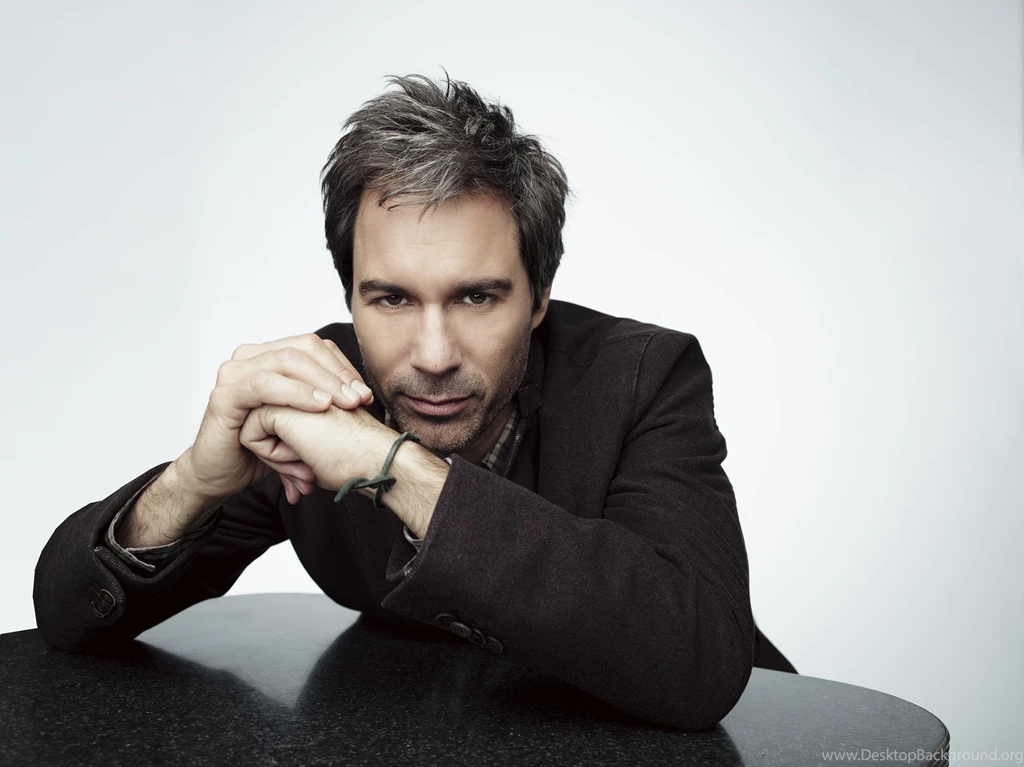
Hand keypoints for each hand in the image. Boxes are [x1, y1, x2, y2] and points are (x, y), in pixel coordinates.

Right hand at [181, 333, 374, 503]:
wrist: (221, 476)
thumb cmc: (259, 449)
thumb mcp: (301, 424)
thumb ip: (326, 405)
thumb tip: (365, 401)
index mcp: (267, 357)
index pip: (314, 346)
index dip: (343, 367)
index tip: (364, 394)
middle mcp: (249, 359)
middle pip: (303, 348)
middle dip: (337, 374)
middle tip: (359, 399)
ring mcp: (233, 374)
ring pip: (287, 361)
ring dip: (322, 382)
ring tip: (345, 403)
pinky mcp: (224, 396)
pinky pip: (264, 385)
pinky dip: (296, 394)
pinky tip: (320, 406)